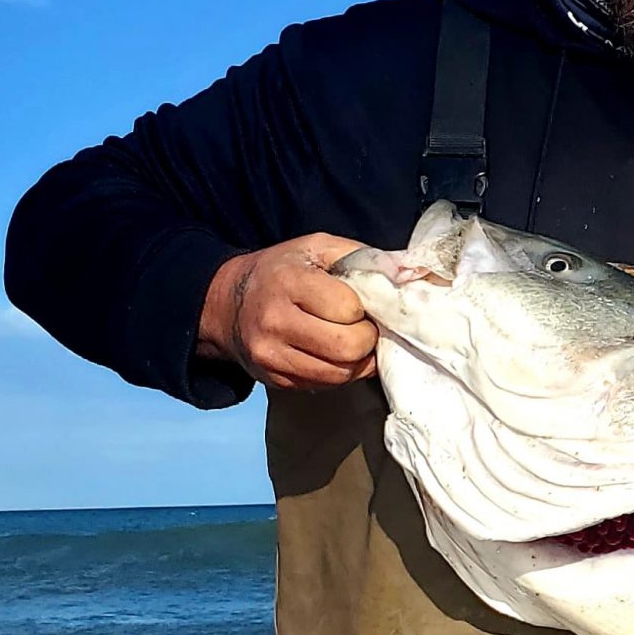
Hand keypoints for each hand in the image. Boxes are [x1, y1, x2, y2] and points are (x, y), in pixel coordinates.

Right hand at [199, 234, 374, 391]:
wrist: (226, 304)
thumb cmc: (281, 271)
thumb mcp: (317, 248)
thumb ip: (362, 256)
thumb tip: (407, 274)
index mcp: (288, 282)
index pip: (348, 309)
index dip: (364, 309)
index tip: (360, 304)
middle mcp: (275, 322)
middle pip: (347, 347)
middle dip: (366, 339)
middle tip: (362, 327)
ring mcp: (271, 355)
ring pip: (340, 374)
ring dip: (357, 361)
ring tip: (352, 340)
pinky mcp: (273, 379)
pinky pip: (324, 386)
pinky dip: (339, 373)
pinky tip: (334, 354)